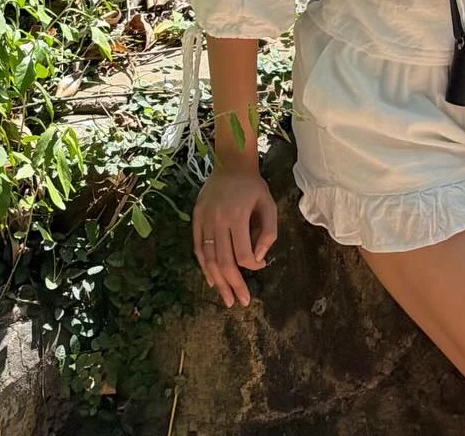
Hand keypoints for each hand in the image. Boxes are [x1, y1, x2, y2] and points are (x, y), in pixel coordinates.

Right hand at [192, 160, 277, 306]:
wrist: (230, 164)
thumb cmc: (253, 187)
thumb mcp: (269, 205)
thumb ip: (268, 233)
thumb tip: (258, 259)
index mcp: (237, 216)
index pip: (242, 253)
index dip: (252, 265)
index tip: (261, 266)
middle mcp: (218, 220)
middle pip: (224, 261)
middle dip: (233, 285)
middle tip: (241, 302)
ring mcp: (204, 220)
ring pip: (209, 259)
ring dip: (218, 282)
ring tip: (226, 299)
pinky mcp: (196, 219)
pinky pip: (199, 249)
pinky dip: (205, 267)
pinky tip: (212, 281)